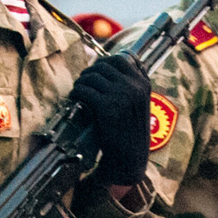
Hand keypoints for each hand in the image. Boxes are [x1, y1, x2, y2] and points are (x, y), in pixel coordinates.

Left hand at [70, 53, 151, 190]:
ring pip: (92, 76)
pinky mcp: (107, 106)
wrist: (129, 158)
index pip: (121, 59)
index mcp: (143, 84)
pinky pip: (85, 90)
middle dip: (90, 72)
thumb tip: (113, 65)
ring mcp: (121, 95)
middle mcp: (134, 87)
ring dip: (81, 82)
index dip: (104, 62)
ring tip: (77, 90)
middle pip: (104, 66)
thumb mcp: (139, 104)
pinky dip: (76, 92)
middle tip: (83, 82)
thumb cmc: (130, 132)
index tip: (96, 70)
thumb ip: (131, 86)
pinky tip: (74, 98)